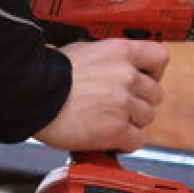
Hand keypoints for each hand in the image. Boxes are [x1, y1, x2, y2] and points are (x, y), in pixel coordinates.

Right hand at [34, 39, 169, 152]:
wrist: (33, 95)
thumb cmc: (49, 75)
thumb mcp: (83, 51)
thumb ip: (108, 59)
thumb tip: (116, 67)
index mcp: (121, 51)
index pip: (160, 57)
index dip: (154, 71)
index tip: (145, 79)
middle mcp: (127, 75)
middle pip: (155, 93)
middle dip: (139, 101)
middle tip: (119, 105)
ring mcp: (124, 103)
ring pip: (147, 117)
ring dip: (131, 122)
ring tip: (109, 121)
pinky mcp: (117, 129)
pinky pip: (138, 140)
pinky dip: (125, 141)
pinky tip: (110, 137)